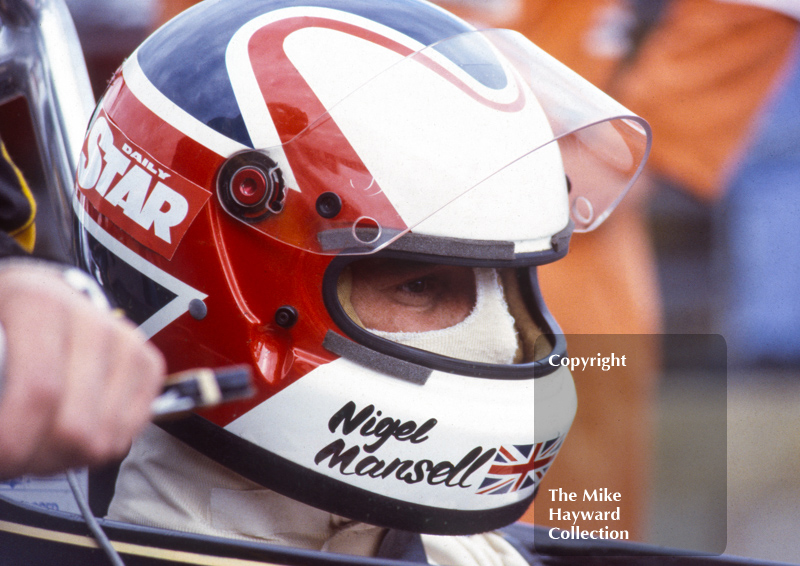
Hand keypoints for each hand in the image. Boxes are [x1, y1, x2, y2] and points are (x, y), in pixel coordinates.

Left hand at [0, 263, 165, 478]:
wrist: (41, 297)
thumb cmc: (5, 321)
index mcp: (41, 306)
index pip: (38, 392)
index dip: (14, 441)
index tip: (1, 457)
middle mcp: (93, 322)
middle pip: (77, 427)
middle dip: (40, 458)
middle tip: (15, 455)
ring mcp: (127, 344)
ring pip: (107, 438)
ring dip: (68, 458)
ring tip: (41, 445)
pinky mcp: (147, 364)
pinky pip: (130, 432)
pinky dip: (97, 448)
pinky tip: (72, 436)